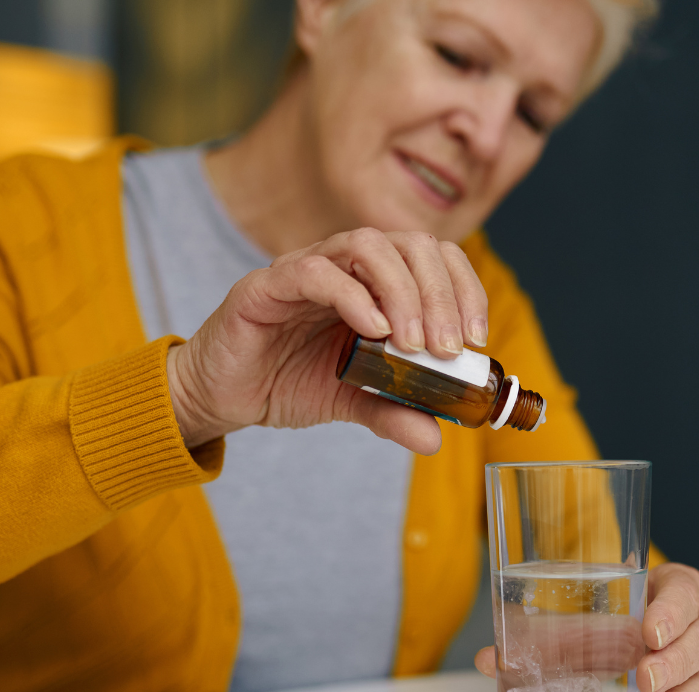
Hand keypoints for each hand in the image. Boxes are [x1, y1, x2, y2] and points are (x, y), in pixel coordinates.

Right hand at [166, 229, 488, 451]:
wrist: (223, 395)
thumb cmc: (287, 381)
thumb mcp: (354, 401)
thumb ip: (395, 411)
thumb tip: (436, 438)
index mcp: (373, 282)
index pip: (433, 259)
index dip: (462, 289)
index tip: (475, 338)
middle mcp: (344, 264)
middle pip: (409, 244)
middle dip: (439, 293)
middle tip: (448, 347)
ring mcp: (304, 269)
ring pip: (367, 246)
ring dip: (402, 292)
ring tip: (412, 344)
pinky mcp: (265, 287)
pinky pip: (313, 272)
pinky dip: (351, 296)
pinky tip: (373, 331)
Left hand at [475, 563, 698, 691]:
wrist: (639, 625)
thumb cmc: (612, 611)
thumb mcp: (584, 609)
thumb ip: (540, 629)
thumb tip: (488, 659)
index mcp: (677, 587)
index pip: (684, 594)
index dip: (672, 613)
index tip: (647, 632)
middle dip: (674, 662)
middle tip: (643, 678)